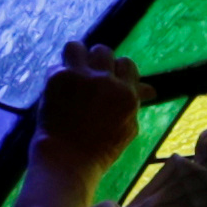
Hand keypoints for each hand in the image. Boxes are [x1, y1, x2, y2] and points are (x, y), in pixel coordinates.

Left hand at [35, 40, 139, 167]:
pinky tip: (58, 89)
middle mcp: (106, 81)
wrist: (68, 159)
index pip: (126, 63)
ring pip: (76, 47)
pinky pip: (57, 65)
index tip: (110, 79)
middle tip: (90, 75)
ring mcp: (80, 77)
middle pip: (103, 51)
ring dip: (75, 57)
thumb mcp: (128, 128)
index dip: (117, 70)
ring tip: (73, 71)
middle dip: (97, 62)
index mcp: (126, 93)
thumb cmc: (102, 149)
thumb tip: (150, 89)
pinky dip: (57, 76)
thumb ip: (135, 103)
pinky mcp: (57, 78)